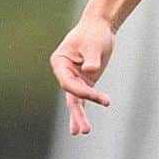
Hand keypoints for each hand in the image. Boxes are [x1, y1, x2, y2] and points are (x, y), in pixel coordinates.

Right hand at [49, 16, 114, 134]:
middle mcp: (64, 72)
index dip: (83, 92)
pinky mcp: (85, 80)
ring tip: (85, 132)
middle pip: (70, 95)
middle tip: (82, 130)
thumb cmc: (94, 32)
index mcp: (60, 62)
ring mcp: (74, 77)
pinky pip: (84, 98)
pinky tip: (83, 127)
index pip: (68, 83)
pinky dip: (85, 109)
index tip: (99, 98)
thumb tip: (90, 71)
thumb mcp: (94, 44)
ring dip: (80, 116)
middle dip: (77, 113)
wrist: (99, 26)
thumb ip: (92, 58)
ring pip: (76, 100)